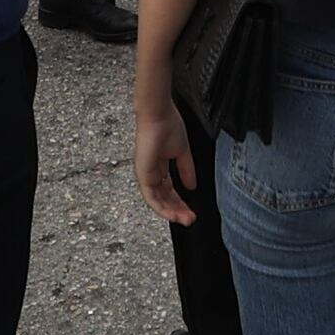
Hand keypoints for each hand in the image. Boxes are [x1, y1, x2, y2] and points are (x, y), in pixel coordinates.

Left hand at [132, 97, 199, 226]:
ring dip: (172, 212)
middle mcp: (151, 173)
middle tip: (191, 220)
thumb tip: (192, 186)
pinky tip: (173, 215)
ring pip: (157, 201)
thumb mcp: (182, 152)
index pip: (170, 190)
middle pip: (164, 198)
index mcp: (159, 167)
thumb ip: (186, 170)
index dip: (181, 202)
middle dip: (178, 210)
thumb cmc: (168, 126)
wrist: (159, 115)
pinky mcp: (142, 174)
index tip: (192, 211)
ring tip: (186, 220)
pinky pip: (150, 197)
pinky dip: (162, 208)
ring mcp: (145, 174)